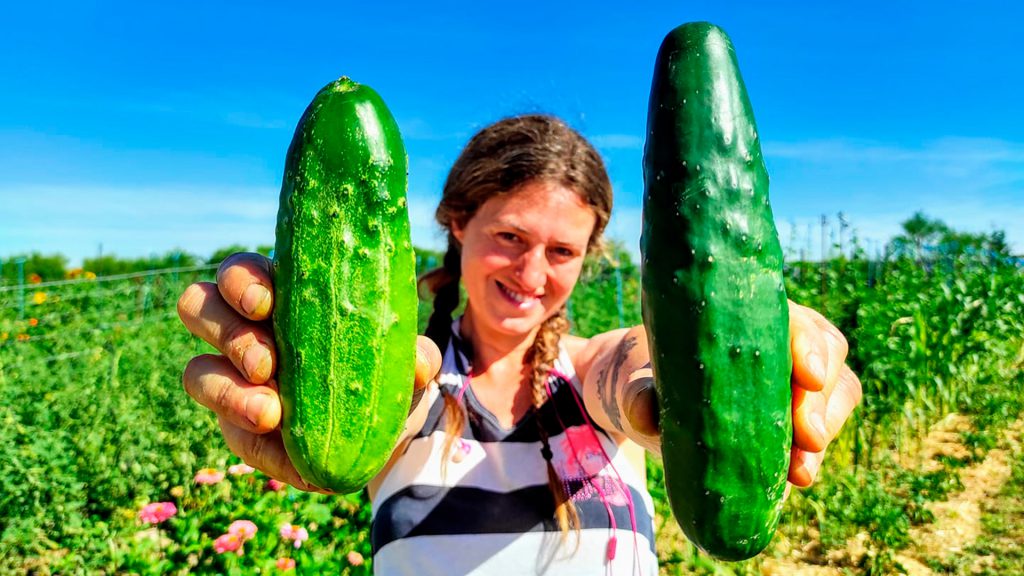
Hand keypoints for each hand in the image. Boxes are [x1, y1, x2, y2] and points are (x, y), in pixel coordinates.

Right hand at [177, 252, 441, 491]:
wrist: (381, 430)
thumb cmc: (382, 370)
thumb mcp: (405, 360)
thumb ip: (416, 354)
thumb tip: (421, 363)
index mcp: (279, 294)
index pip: (239, 271)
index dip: (240, 281)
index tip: (266, 303)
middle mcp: (243, 329)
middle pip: (198, 306)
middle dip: (227, 331)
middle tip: (268, 362)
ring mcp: (231, 378)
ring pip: (196, 372)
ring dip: (228, 391)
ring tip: (270, 413)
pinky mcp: (236, 428)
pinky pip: (231, 436)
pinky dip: (262, 447)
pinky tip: (293, 458)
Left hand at [615, 302, 861, 486]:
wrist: (650, 403)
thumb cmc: (646, 379)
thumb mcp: (634, 385)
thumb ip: (637, 395)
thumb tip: (646, 412)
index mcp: (746, 313)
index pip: (792, 316)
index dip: (808, 343)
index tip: (808, 375)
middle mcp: (780, 337)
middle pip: (827, 352)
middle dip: (822, 397)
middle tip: (807, 437)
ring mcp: (795, 376)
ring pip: (836, 391)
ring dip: (825, 428)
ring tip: (801, 470)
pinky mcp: (798, 414)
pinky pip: (822, 428)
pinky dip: (814, 453)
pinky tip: (798, 476)